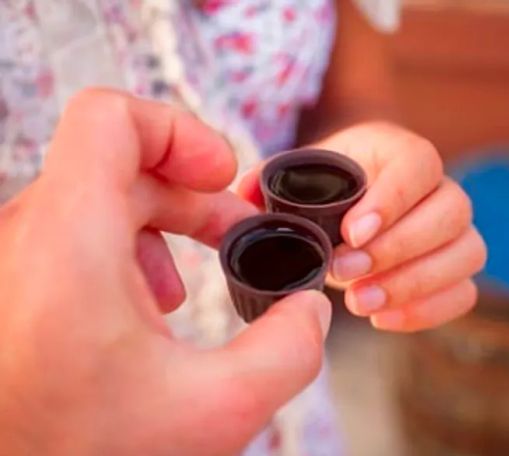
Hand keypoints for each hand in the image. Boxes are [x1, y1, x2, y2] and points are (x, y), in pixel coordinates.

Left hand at [0, 89, 330, 454]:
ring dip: (162, 219)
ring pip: (97, 194)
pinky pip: (76, 230)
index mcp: (70, 245)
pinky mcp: (18, 283)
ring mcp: (16, 258)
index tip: (220, 177)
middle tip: (233, 232)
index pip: (109, 118)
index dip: (179, 131)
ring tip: (193, 274)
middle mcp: (28, 237)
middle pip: (120, 159)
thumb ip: (289, 352)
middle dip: (191, 191)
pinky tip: (152, 304)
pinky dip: (128, 247)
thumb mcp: (214, 411)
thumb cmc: (83, 455)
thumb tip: (310, 311)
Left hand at [238, 122, 485, 331]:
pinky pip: (464, 293)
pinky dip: (427, 311)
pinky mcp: (455, 270)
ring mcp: (455, 231)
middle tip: (344, 273)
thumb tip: (246, 195)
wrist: (353, 206)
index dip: (392, 200)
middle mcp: (440, 187)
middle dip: (397, 248)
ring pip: (468, 253)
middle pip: (452, 211)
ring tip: (359, 303)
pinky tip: (382, 319)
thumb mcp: (303, 172)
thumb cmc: (329, 186)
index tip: (352, 233)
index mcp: (402, 152)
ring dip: (415, 284)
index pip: (419, 165)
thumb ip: (273, 179)